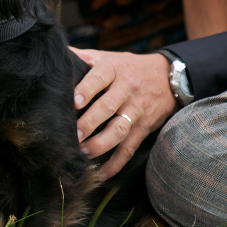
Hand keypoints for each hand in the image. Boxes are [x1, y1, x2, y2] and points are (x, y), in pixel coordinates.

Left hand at [71, 47, 179, 179]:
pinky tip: (103, 173)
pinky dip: (117, 163)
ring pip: (120, 129)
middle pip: (108, 107)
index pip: (99, 78)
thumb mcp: (107, 57)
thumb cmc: (128, 67)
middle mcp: (126, 90)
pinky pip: (130, 147)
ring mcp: (136, 110)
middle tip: (73, 134)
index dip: (87, 89)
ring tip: (84, 152)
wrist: (169, 76)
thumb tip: (57, 53)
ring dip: (102, 144)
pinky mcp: (144, 127)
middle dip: (90, 123)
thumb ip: (83, 57)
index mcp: (114, 69)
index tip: (74, 101)